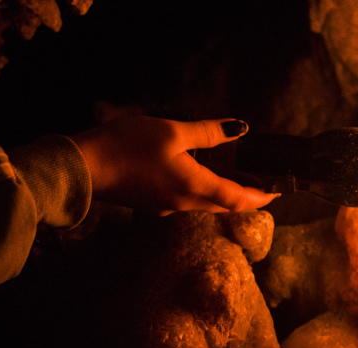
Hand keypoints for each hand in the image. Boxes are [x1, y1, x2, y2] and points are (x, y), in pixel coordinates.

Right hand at [72, 116, 276, 213]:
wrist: (80, 168)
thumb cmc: (124, 148)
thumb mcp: (172, 132)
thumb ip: (207, 132)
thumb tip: (238, 130)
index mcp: (194, 187)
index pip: (238, 199)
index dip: (261, 197)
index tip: (277, 192)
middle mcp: (183, 203)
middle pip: (224, 204)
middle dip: (245, 196)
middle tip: (263, 184)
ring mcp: (166, 206)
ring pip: (204, 203)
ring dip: (223, 193)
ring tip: (237, 178)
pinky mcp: (150, 202)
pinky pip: (185, 198)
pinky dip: (200, 189)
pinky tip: (198, 174)